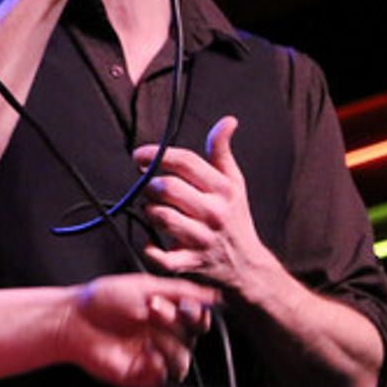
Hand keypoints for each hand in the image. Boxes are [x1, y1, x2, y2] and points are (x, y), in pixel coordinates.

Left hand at [60, 273, 216, 386]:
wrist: (75, 320)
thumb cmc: (104, 299)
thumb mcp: (145, 286)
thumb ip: (181, 291)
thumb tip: (213, 295)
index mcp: (166, 313)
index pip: (198, 320)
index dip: (198, 315)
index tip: (188, 306)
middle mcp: (162, 335)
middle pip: (192, 338)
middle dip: (175, 322)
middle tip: (153, 309)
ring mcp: (153, 356)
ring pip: (183, 360)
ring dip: (168, 344)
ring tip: (146, 332)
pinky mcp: (141, 374)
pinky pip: (163, 376)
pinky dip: (157, 363)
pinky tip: (143, 351)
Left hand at [134, 117, 280, 294]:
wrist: (247, 265)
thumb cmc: (234, 218)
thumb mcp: (234, 182)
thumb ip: (221, 151)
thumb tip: (228, 120)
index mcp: (223, 189)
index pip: (185, 162)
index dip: (157, 154)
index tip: (139, 155)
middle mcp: (214, 213)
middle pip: (167, 188)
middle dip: (151, 185)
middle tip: (151, 188)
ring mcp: (201, 239)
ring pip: (160, 216)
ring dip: (149, 210)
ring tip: (154, 210)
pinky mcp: (190, 263)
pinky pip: (160, 255)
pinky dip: (150, 248)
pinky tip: (151, 240)